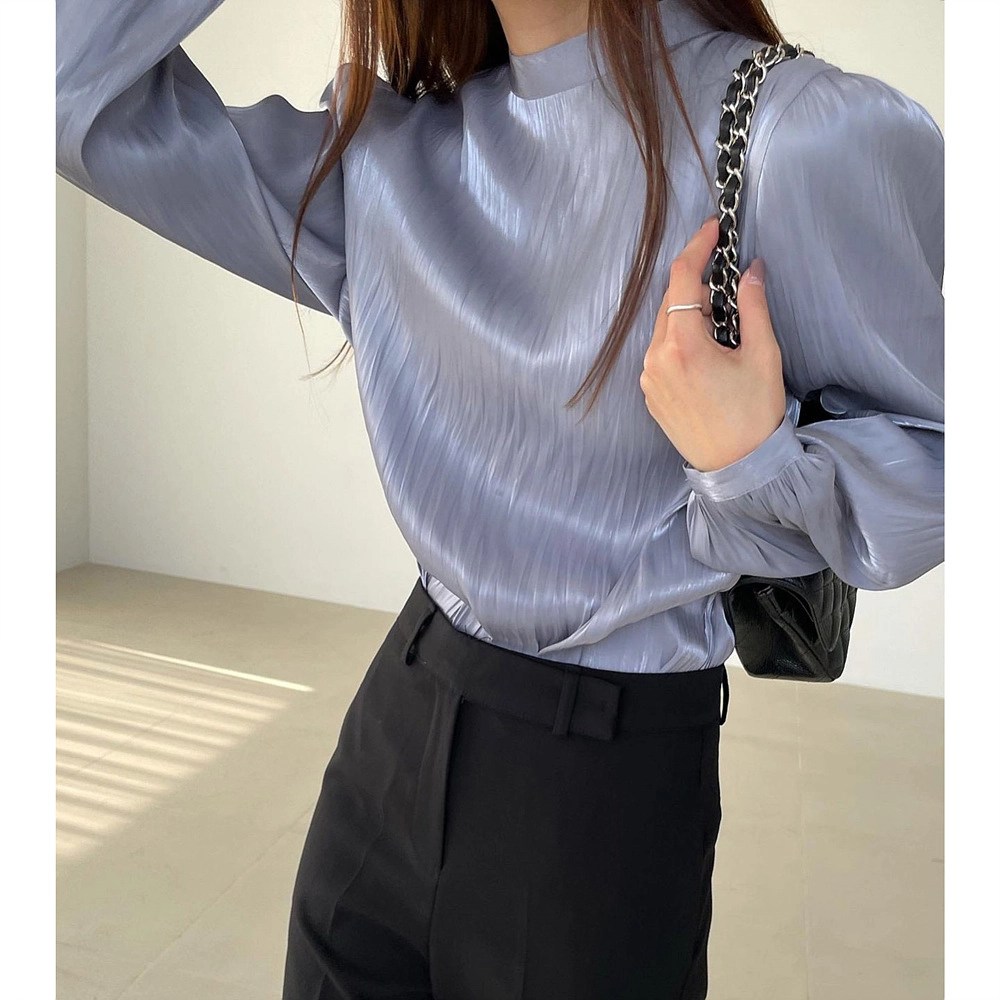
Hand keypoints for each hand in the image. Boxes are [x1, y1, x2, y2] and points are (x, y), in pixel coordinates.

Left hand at [639, 216, 786, 472]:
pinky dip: (679, 337)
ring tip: (721, 317)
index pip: (681, 279)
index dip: (697, 247)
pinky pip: (661, 351)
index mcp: (683, 345)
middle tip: (723, 268)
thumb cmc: (754, 414)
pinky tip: (706, 346)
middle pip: (670, 301)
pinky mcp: (650, 393)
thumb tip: (751, 269)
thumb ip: (754, 306)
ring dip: (688, 311)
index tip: (713, 228)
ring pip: (664, 326)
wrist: (738, 467)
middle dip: (695, 280)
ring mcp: (649, 378)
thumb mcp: (762, 355)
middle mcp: (656, 359)